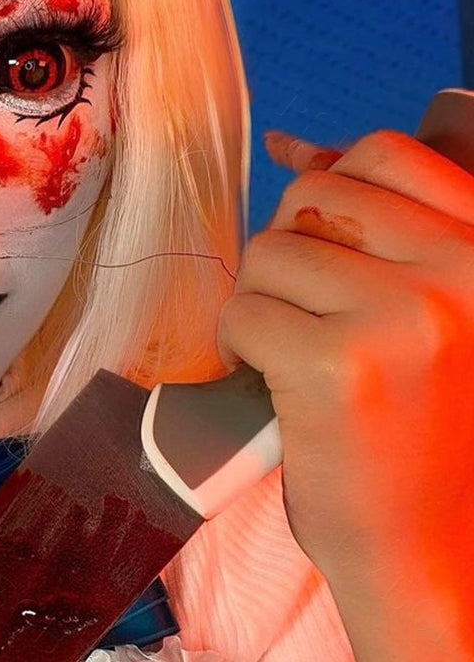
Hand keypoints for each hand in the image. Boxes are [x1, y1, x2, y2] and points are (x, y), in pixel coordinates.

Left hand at [216, 127, 473, 654]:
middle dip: (287, 252)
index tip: (328, 247)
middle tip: (303, 314)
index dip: (331, 187)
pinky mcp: (340, 365)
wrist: (434, 548)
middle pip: (310, 196)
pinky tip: (271, 383)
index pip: (383, 153)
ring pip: (268, 251)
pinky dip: (238, 346)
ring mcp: (402, 316)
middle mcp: (460, 271)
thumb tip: (288, 143)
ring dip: (260, 302)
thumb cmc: (421, 421)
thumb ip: (371, 220)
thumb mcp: (422, 305)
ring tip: (292, 354)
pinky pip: (243, 309)